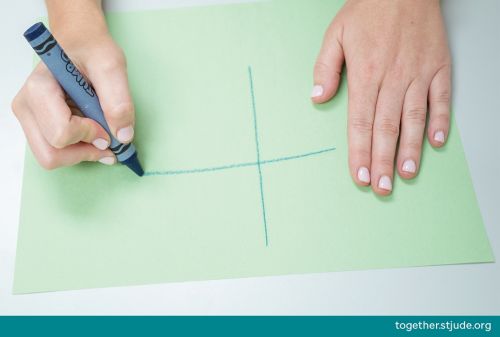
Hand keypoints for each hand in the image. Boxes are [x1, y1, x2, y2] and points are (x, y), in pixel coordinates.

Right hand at [12, 0, 134, 169]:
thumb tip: (123, 136)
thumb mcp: (112, 67)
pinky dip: (78, 150)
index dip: (89, 135)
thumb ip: (119, 100)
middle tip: (107, 140)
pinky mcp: (38, 126)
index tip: (107, 127)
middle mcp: (26, 106)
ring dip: (82, 153)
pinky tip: (93, 135)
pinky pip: (56, 153)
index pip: (61, 132)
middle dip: (84, 152)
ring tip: (101, 137)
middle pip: (51, 154)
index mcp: (39, 88)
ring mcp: (30, 119)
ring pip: (52, 158)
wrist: (81, 45)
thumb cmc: (92, 51)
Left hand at [311, 0, 450, 195]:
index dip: (360, 152)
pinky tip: (436, 142)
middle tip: (381, 187)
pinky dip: (440, 121)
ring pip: (414, 118)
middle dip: (382, 160)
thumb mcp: (336, 34)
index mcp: (365, 74)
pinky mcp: (438, 67)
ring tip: (406, 174)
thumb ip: (325, 68)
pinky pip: (441, 98)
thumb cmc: (369, 9)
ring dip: (410, 149)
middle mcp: (392, 78)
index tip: (360, 175)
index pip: (360, 122)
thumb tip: (317, 98)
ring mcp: (418, 74)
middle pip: (386, 127)